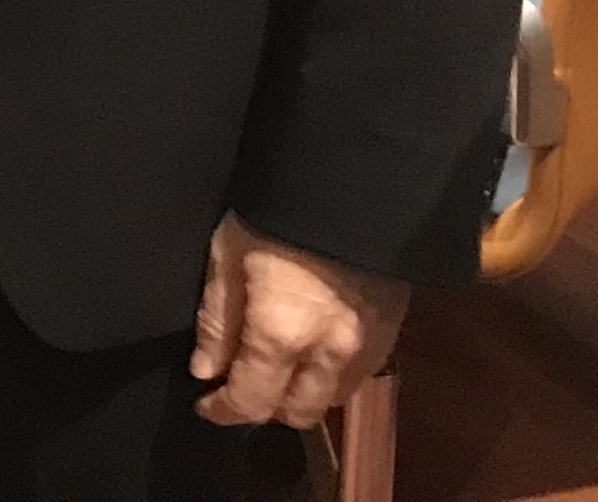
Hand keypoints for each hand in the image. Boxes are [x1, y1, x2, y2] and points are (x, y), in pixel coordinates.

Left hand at [190, 215, 407, 427]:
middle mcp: (329, 354)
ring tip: (274, 366)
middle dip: (264, 406)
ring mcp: (366, 347)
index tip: (205, 403)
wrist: (357, 184)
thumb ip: (217, 319)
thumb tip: (206, 370)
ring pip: (331, 399)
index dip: (223, 410)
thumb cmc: (275, 210)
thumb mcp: (228, 253)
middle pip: (297, 413)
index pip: (252, 401)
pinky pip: (358, 377)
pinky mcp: (392, 333)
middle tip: (239, 381)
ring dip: (300, 395)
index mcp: (282, 335)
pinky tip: (312, 352)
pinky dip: (330, 377)